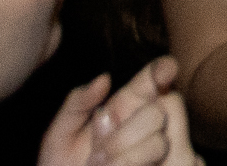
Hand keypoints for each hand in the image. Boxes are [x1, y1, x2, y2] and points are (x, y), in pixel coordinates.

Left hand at [39, 59, 196, 165]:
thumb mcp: (59, 136)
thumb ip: (76, 104)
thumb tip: (104, 79)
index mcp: (126, 104)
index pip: (155, 78)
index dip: (164, 70)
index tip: (164, 72)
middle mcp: (146, 124)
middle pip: (156, 113)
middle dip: (125, 136)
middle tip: (95, 158)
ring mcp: (157, 151)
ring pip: (158, 144)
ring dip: (127, 160)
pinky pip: (166, 164)